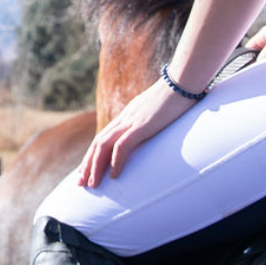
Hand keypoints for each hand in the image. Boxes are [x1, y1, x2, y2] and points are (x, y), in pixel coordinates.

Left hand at [77, 79, 194, 186]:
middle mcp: (126, 117)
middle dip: (88, 163)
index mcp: (129, 114)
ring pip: (104, 145)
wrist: (184, 80)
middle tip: (80, 183)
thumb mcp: (162, 109)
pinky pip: (123, 146)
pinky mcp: (142, 125)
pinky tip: (114, 176)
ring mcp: (132, 120)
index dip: (94, 154)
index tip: (87, 170)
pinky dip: (116, 162)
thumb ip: (155, 118)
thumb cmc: (179, 93)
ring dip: (95, 166)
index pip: (104, 136)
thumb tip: (161, 126)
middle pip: (99, 142)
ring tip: (91, 184)